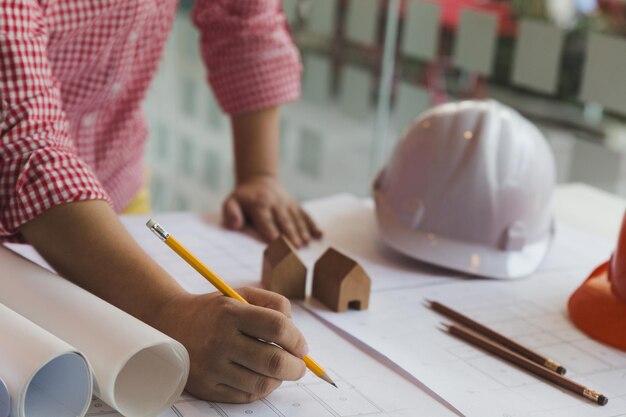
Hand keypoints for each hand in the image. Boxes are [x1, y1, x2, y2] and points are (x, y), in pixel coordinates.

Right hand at [156, 287, 307, 402]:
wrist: (170, 324)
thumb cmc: (215, 310)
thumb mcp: (240, 294)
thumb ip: (273, 303)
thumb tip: (296, 332)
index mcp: (230, 313)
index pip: (277, 327)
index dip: (297, 339)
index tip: (302, 346)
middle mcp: (220, 340)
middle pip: (273, 361)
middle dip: (296, 367)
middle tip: (300, 365)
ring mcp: (212, 367)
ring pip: (262, 383)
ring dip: (280, 379)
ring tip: (281, 371)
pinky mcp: (206, 387)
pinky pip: (245, 395)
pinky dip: (261, 389)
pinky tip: (261, 377)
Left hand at [222, 176, 321, 246]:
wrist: (260, 181)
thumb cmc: (243, 199)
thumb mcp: (231, 201)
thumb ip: (230, 213)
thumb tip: (235, 225)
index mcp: (259, 204)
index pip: (265, 219)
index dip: (271, 230)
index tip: (275, 242)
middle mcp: (276, 203)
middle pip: (283, 221)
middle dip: (290, 234)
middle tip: (295, 248)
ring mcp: (288, 204)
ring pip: (296, 219)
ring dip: (302, 231)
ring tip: (305, 244)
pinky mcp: (296, 206)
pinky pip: (305, 215)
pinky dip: (313, 224)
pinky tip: (319, 234)